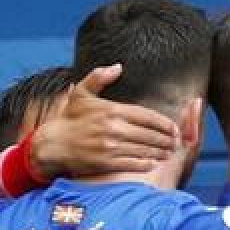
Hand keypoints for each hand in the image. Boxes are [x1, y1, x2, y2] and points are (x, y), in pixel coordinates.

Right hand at [29, 63, 178, 178]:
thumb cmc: (70, 119)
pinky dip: (146, 164)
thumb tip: (118, 66)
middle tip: (176, 143)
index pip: (148, 116)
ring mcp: (110, 146)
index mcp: (112, 110)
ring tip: (168, 153)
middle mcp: (114, 128)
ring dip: (160, 152)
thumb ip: (99, 77)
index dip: (165, 124)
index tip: (174, 128)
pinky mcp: (106, 162)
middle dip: (167, 140)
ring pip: (144, 150)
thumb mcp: (82, 93)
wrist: (53, 144)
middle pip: (150, 134)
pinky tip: (153, 163)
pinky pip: (133, 163)